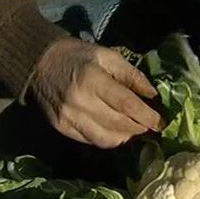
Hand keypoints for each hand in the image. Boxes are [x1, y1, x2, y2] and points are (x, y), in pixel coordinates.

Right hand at [31, 37, 163, 147]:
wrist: (39, 63)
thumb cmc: (78, 57)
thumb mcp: (107, 56)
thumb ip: (132, 75)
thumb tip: (153, 96)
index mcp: (92, 80)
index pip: (126, 105)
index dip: (147, 116)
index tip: (160, 122)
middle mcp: (79, 102)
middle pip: (118, 124)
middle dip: (139, 127)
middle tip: (149, 124)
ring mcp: (69, 118)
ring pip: (106, 139)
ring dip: (125, 136)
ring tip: (132, 128)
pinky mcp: (62, 128)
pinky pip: (92, 141)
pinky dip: (108, 139)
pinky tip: (114, 130)